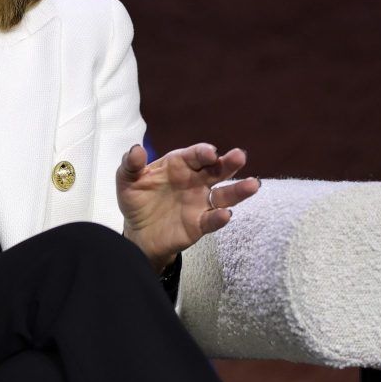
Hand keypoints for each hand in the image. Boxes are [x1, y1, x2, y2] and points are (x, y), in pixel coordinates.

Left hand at [114, 143, 259, 271]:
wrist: (137, 232)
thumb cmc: (136, 200)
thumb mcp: (127, 180)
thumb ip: (130, 165)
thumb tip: (136, 149)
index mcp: (179, 165)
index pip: (195, 155)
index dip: (203, 152)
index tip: (210, 153)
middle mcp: (195, 181)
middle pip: (216, 170)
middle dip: (228, 163)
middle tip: (240, 156)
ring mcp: (200, 202)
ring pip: (224, 195)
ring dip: (238, 190)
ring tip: (253, 184)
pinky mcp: (199, 224)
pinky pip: (212, 220)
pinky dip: (219, 218)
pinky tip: (225, 214)